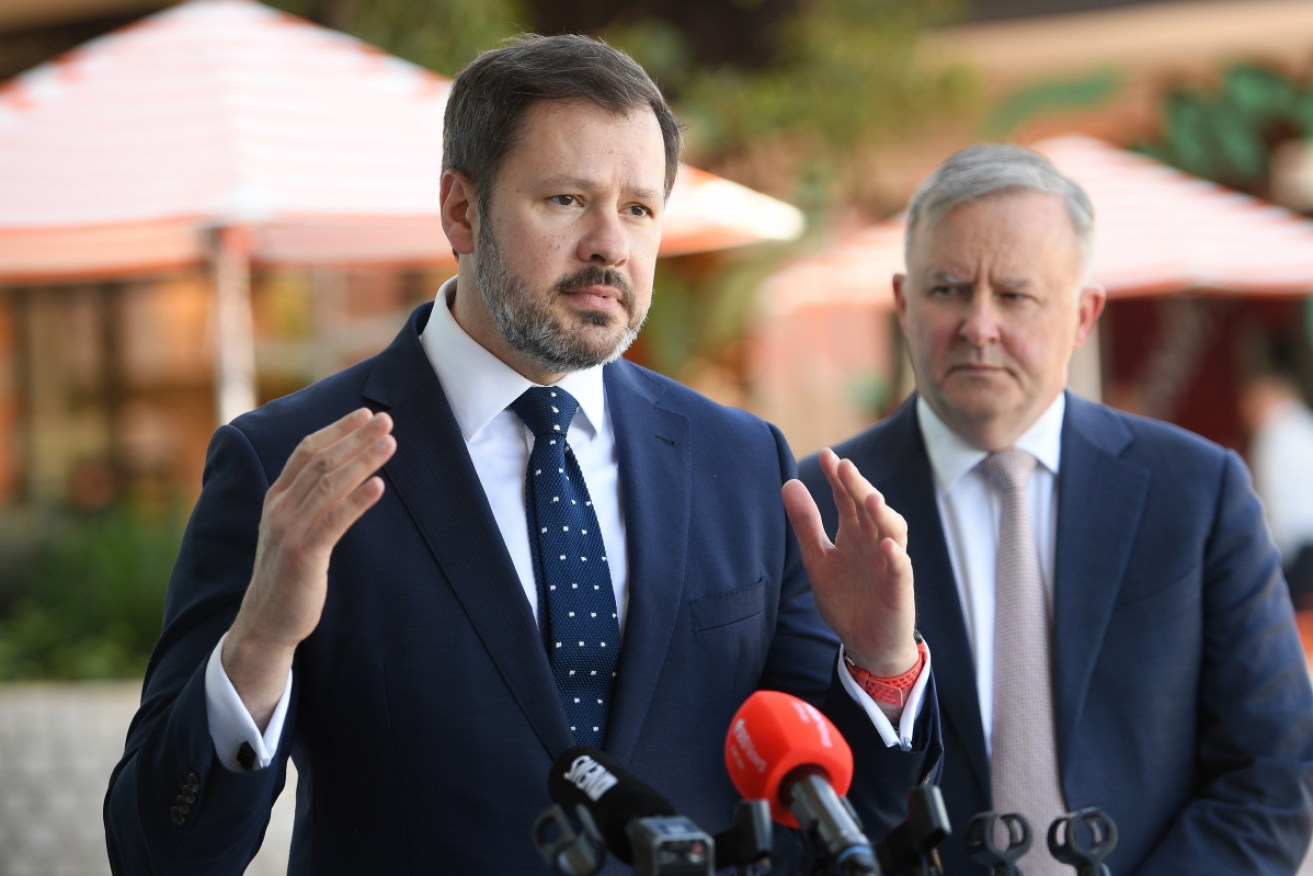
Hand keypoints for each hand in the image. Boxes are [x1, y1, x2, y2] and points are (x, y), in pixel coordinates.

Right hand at [223, 408, 395, 727]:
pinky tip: (379, 487)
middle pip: (322, 461)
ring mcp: (289, 530)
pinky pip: (333, 521)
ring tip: (390, 443)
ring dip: (362, 461)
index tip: (364, 414)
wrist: (265, 621)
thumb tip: (342, 475)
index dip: (336, 429)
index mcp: (277, 498)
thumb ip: (310, 501)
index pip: (306, 451)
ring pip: (329, 485)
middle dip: (356, 437)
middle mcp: (280, 508)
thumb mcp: (294, 529)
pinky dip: (357, 501)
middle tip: (387, 419)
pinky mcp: (302, 555)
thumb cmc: (287, 574)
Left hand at [782, 448, 917, 676]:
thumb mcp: (817, 560)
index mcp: (854, 534)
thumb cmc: (845, 598)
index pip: (847, 500)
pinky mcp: (899, 590)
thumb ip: (805, 524)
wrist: (865, 643)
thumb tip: (789, 483)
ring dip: (882, 515)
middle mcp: (874, 543)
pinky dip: (896, 557)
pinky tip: (887, 546)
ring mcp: (889, 564)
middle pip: (869, 509)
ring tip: (869, 498)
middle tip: (845, 466)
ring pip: (892, 532)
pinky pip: (901, 570)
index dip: (838, 479)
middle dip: (858, 488)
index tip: (827, 455)